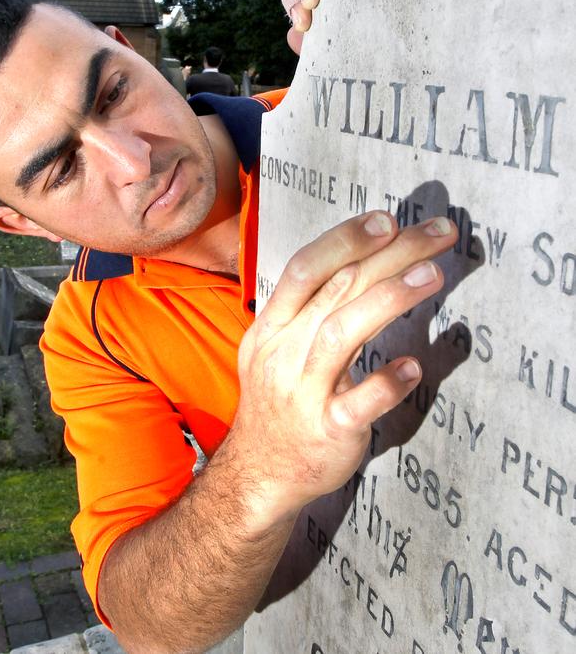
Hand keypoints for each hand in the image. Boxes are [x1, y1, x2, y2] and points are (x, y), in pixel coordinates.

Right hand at [230, 211, 456, 523]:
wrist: (257, 474)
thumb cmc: (280, 401)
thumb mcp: (277, 347)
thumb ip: (312, 309)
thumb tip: (365, 263)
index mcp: (272, 326)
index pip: (304, 268)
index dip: (345, 239)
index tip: (387, 219)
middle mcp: (284, 351)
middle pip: (336, 289)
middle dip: (388, 254)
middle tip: (437, 233)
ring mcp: (303, 392)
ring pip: (341, 334)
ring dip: (388, 299)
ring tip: (433, 276)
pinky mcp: (326, 430)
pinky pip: (355, 404)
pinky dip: (385, 383)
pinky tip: (413, 367)